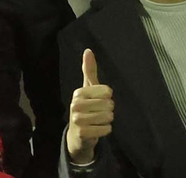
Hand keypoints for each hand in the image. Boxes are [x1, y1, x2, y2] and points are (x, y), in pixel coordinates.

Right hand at [66, 49, 113, 164]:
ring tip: (97, 121)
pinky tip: (97, 130)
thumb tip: (88, 50)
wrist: (77, 135)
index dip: (108, 97)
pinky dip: (106, 130)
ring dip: (107, 120)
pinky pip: (107, 129)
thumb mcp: (88, 88)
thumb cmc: (86, 108)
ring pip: (109, 116)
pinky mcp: (82, 133)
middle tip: (98, 113)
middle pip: (109, 104)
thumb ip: (89, 70)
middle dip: (108, 110)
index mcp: (78, 93)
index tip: (98, 100)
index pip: (108, 91)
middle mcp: (76, 105)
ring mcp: (77, 120)